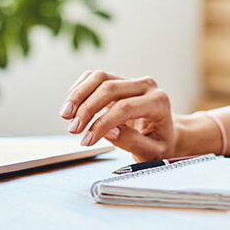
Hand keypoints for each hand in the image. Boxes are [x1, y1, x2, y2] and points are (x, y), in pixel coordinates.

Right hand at [59, 69, 176, 162]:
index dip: (102, 123)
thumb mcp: (151, 152)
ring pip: (99, 77)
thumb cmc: (158, 143)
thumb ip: (132, 142)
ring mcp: (131, 80)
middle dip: (87, 108)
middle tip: (73, 129)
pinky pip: (94, 77)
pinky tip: (71, 107)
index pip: (125, 107)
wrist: (163, 132)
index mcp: (159, 102)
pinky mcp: (118, 79)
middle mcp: (147, 86)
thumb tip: (109, 131)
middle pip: (110, 88)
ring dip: (78, 95)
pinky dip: (79, 89)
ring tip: (66, 116)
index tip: (87, 140)